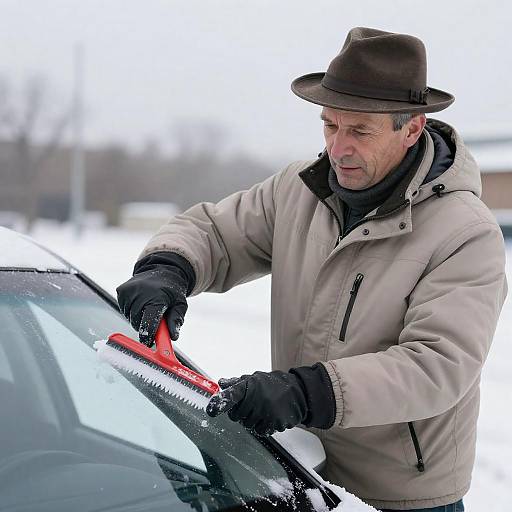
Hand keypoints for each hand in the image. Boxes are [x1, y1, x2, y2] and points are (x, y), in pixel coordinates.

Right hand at [117, 254, 192, 345]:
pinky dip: (132, 311)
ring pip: (130, 318)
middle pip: (138, 323)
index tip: (149, 342)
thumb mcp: (180, 304)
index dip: (148, 335)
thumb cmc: (172, 290)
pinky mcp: (120, 291)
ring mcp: (128, 292)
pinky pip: (124, 311)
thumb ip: (176, 320)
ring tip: (148, 307)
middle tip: (154, 319)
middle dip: (146, 326)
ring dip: (138, 318)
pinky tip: (141, 302)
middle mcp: (140, 294)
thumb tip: (173, 337)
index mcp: (157, 298)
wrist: (161, 269)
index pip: (148, 322)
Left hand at [205, 364, 335, 434]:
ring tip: (262, 409)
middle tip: (251, 405)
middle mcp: (256, 399)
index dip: (220, 402)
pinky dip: (262, 426)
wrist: (297, 391)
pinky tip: (269, 416)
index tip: (211, 410)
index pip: (231, 394)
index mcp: (249, 386)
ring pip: (247, 425)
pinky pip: (260, 432)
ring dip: (251, 420)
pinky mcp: (275, 422)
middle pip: (236, 416)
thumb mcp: (254, 379)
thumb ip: (236, 384)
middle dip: (240, 413)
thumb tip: (221, 383)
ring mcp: (266, 411)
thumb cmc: (272, 385)